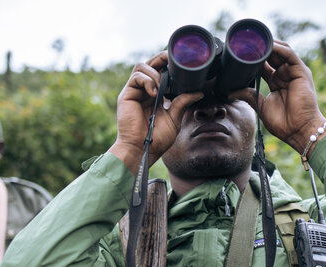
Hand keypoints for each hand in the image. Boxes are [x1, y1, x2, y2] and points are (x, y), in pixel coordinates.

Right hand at [108, 51, 203, 172]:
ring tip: (164, 90)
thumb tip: (198, 92)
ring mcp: (134, 91)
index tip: (180, 65)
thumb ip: (183, 103)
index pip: (159, 71)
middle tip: (174, 62)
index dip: (167, 64)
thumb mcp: (174, 118)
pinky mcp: (126, 94)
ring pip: (142, 66)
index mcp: (154, 95)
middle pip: (149, 63)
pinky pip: (136, 77)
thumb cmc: (157, 138)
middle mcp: (143, 90)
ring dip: (156, 74)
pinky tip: (155, 94)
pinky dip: (148, 81)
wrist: (142, 149)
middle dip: (161, 58)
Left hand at [230, 41, 325, 155]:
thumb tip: (230, 92)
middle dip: (260, 48)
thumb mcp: (261, 106)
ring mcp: (294, 72)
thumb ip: (248, 95)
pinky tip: (268, 45)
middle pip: (272, 55)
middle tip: (245, 41)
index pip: (264, 64)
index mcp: (276, 82)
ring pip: (280, 51)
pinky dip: (279, 48)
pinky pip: (289, 55)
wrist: (299, 130)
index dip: (253, 58)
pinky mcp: (301, 71)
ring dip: (268, 45)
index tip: (240, 52)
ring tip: (255, 40)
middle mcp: (285, 74)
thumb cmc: (283, 122)